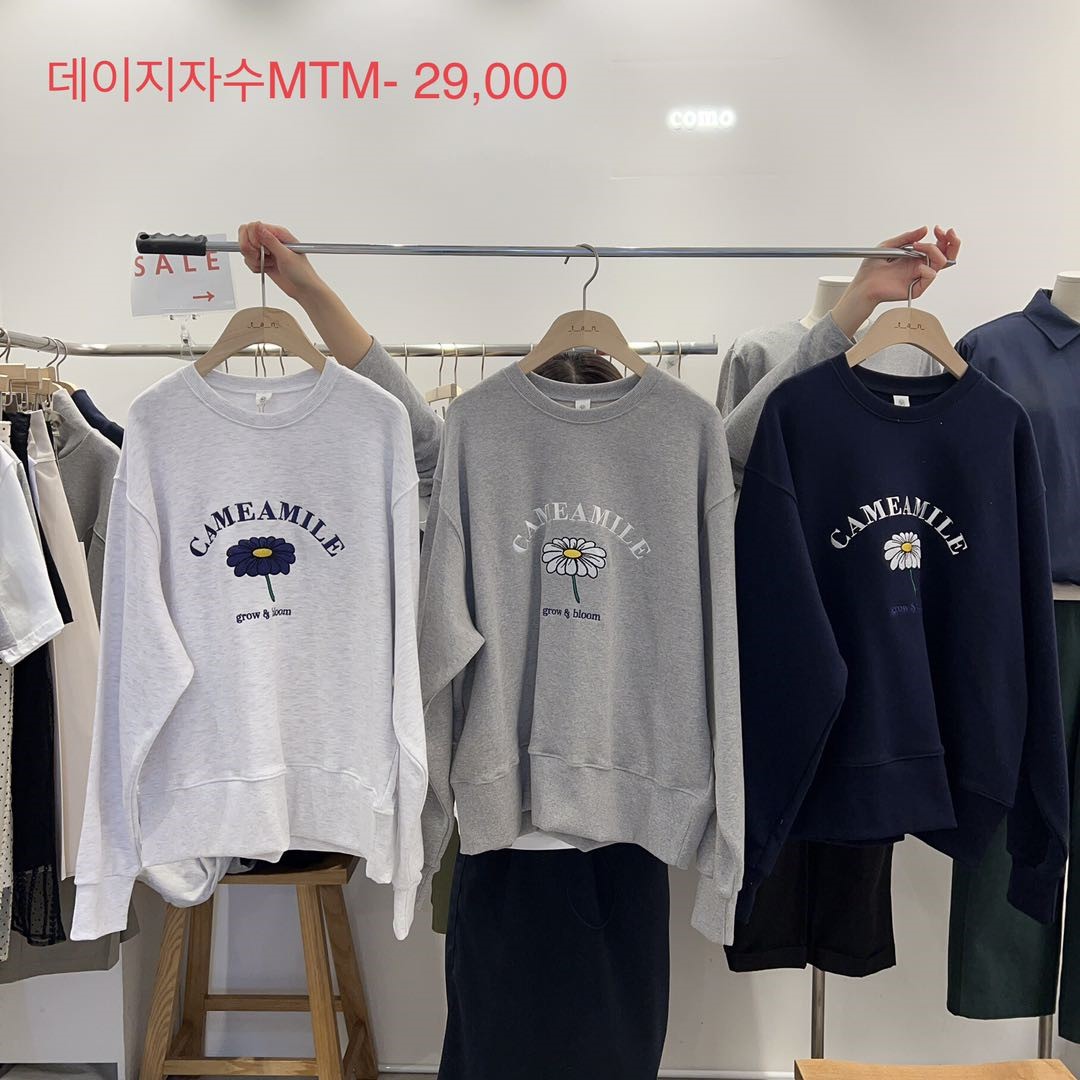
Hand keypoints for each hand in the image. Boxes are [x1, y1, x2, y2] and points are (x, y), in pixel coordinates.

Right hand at [238, 221, 322, 300]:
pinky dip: (254, 267)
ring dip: (253, 260)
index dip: (252, 238)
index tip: (260, 249)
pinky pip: (248, 260)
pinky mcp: (263, 261)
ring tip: (268, 265)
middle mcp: (271, 239)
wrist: (304, 289)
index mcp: (278, 233)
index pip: (253, 226)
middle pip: (245, 235)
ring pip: (246, 249)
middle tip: (261, 258)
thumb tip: (258, 226)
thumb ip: (270, 241)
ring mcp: (266, 250)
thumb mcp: (287, 256)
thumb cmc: (302, 273)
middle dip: (249, 249)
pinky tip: (267, 270)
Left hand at [832, 226, 959, 337]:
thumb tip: (924, 229)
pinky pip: (930, 277)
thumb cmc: (872, 268)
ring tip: (918, 247)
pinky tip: (919, 267)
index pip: (938, 246)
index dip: (942, 237)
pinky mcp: (916, 288)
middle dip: (952, 242)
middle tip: (946, 233)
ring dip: (934, 251)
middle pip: (946, 255)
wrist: (863, 285)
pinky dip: (928, 270)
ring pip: (941, 263)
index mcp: (915, 256)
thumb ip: (907, 238)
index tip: (937, 228)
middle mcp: (920, 266)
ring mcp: (919, 277)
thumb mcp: (889, 245)